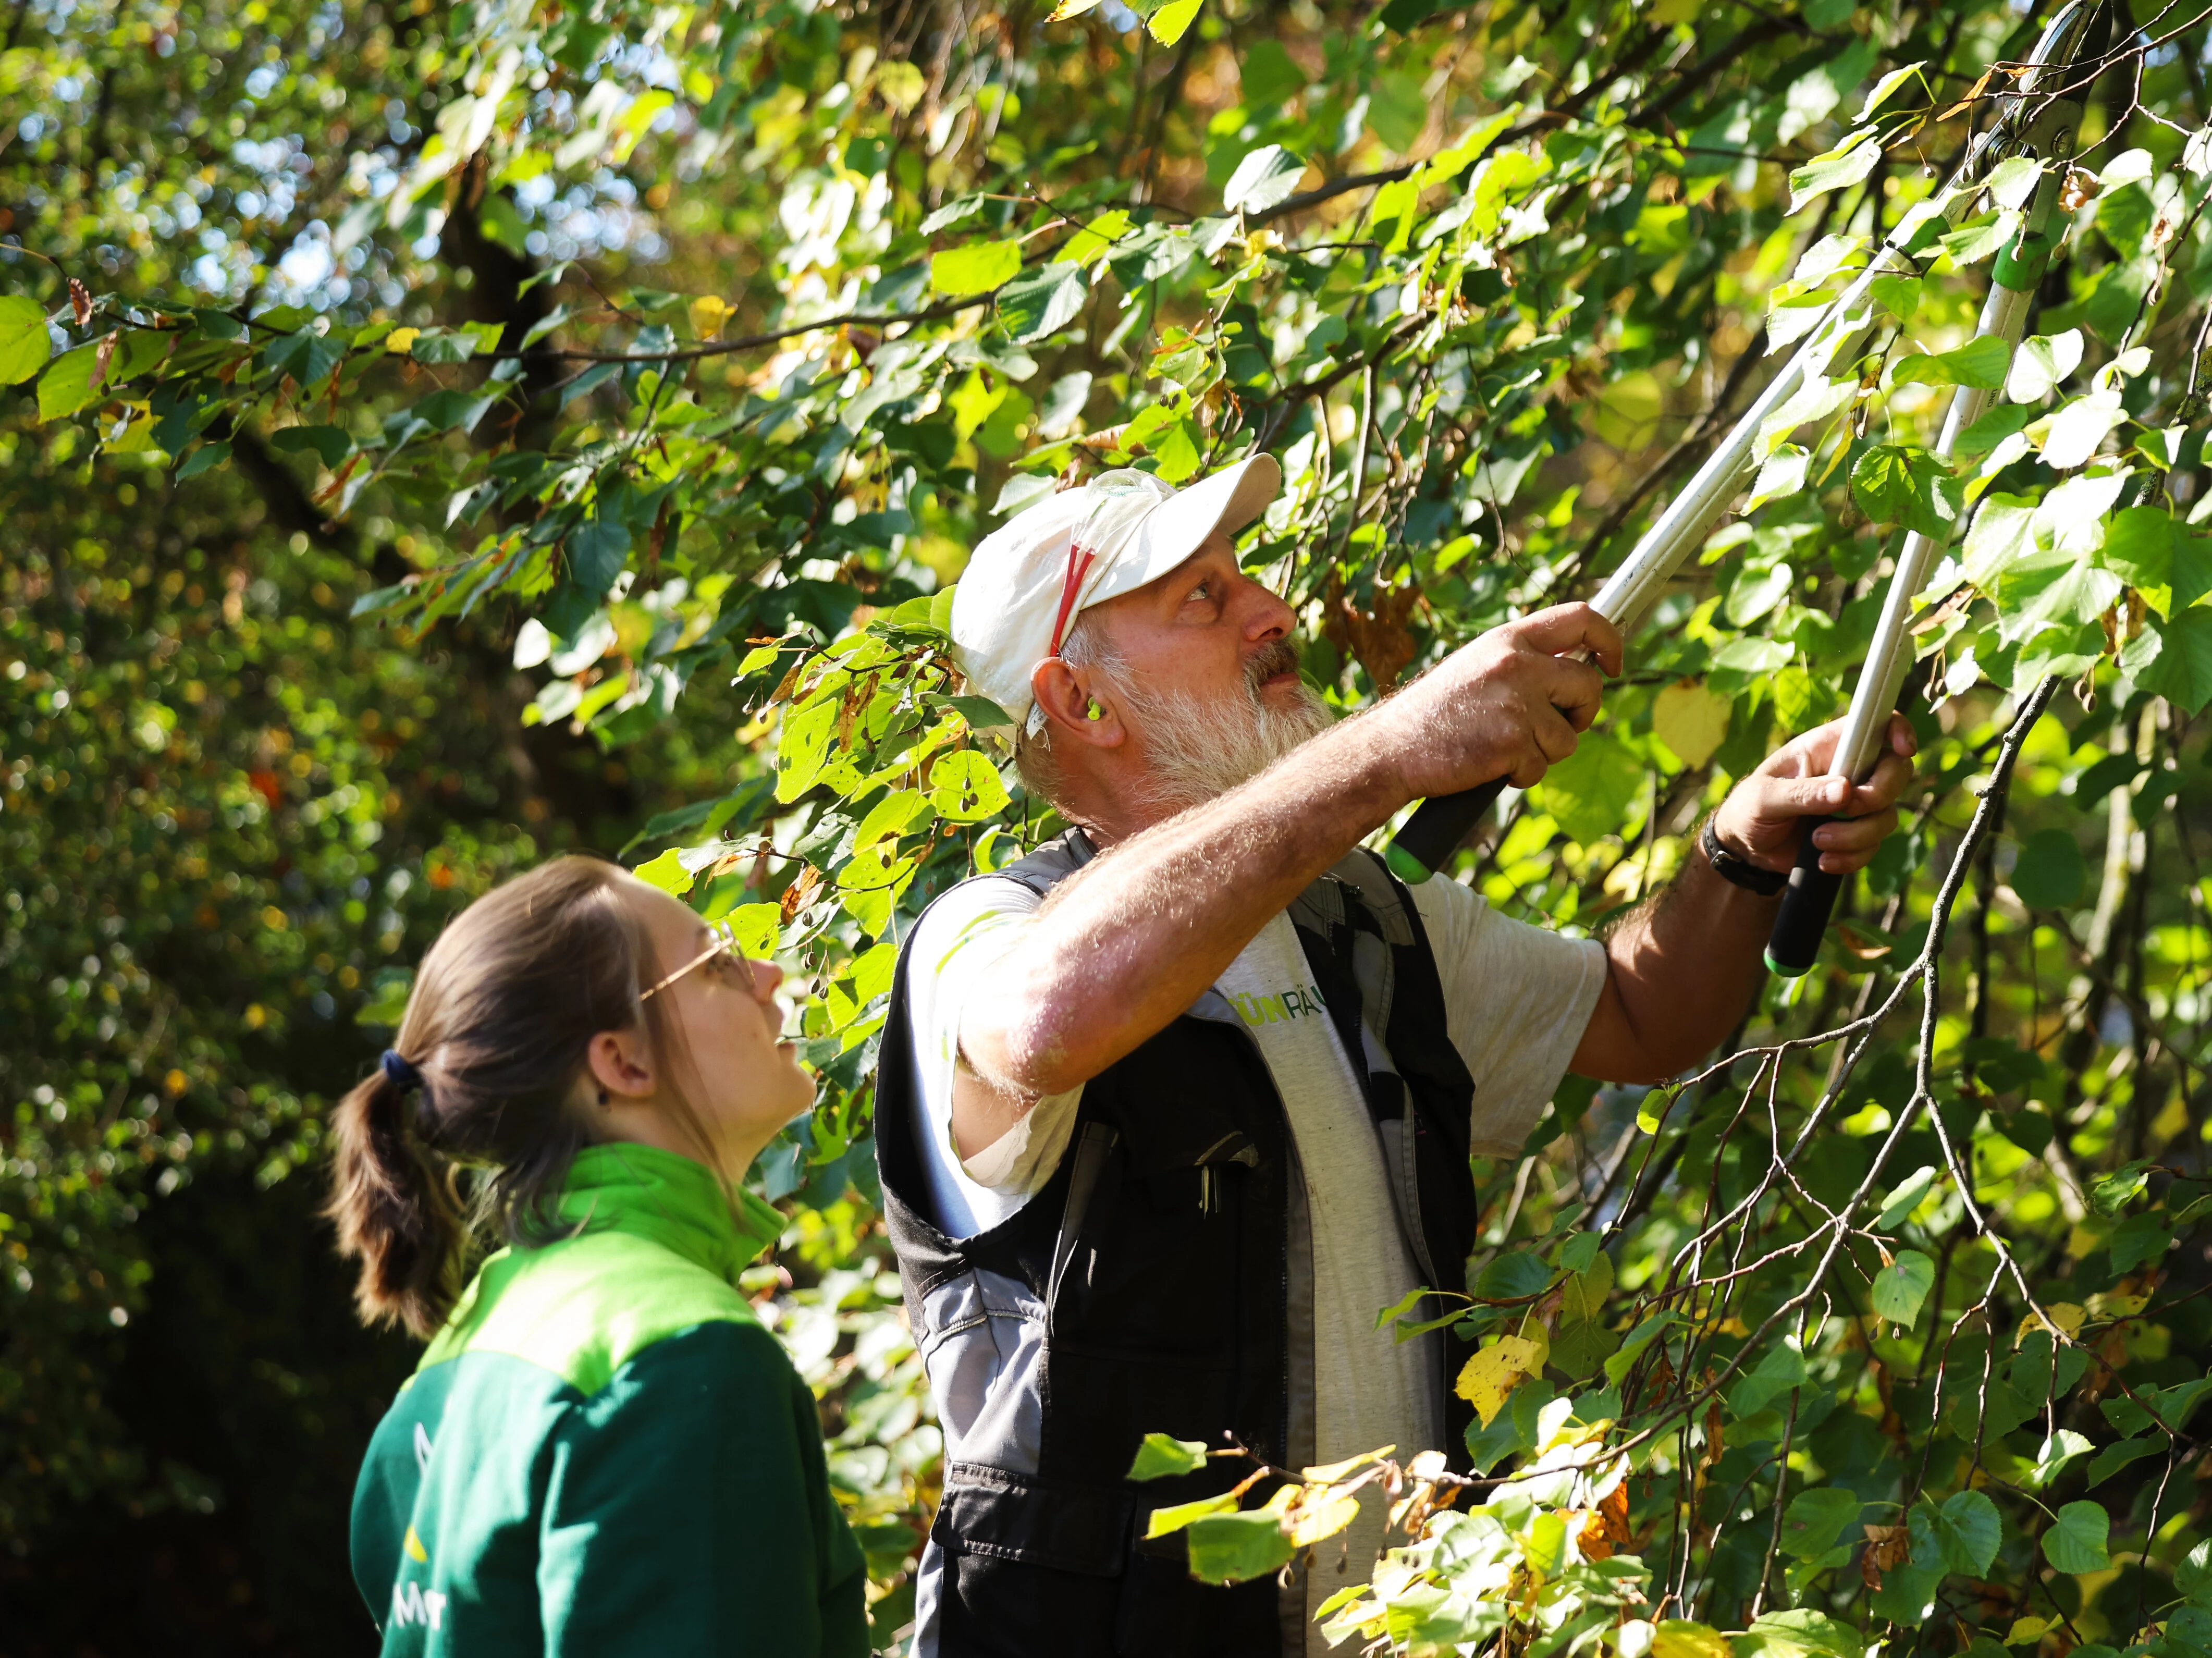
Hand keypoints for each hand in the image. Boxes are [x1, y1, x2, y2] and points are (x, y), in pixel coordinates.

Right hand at [1379, 604, 1623, 797]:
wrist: (1389, 749)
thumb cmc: (1432, 714)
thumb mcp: (1476, 666)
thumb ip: (1521, 661)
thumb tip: (1575, 669)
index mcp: (1508, 640)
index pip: (1581, 618)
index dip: (1609, 641)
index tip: (1612, 664)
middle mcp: (1516, 664)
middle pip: (1588, 686)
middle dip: (1580, 713)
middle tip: (1555, 726)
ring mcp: (1516, 703)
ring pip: (1568, 737)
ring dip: (1543, 752)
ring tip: (1501, 748)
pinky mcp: (1512, 742)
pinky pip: (1541, 767)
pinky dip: (1520, 775)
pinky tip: (1489, 765)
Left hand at [1711, 712, 1918, 875]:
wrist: (1746, 846)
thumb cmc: (1750, 807)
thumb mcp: (1765, 798)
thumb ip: (1802, 793)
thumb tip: (1845, 791)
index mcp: (1827, 747)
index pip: (1876, 723)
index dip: (1898, 729)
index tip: (1904, 749)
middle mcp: (1849, 770)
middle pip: (1897, 771)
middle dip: (1878, 795)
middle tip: (1846, 809)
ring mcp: (1857, 802)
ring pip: (1887, 814)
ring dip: (1856, 835)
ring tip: (1816, 841)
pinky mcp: (1856, 832)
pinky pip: (1874, 844)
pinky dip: (1851, 856)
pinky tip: (1822, 859)